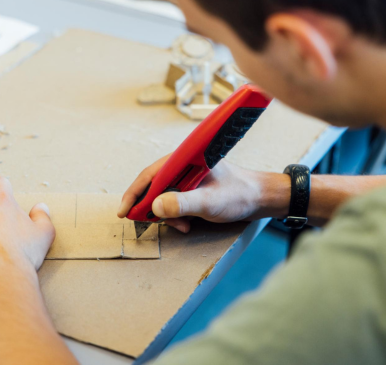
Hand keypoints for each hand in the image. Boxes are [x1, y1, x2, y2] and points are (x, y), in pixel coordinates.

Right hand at [117, 155, 289, 232]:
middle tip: (150, 224)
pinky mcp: (193, 188)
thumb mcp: (209, 202)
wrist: (262, 199)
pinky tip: (187, 223)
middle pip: (154, 186)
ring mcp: (188, 178)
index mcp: (185, 161)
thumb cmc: (240, 194)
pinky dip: (177, 215)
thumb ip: (182, 203)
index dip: (134, 193)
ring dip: (167, 214)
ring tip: (181, 225)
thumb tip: (155, 206)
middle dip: (152, 208)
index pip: (150, 174)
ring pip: (164, 197)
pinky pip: (175, 202)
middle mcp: (183, 167)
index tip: (123, 211)